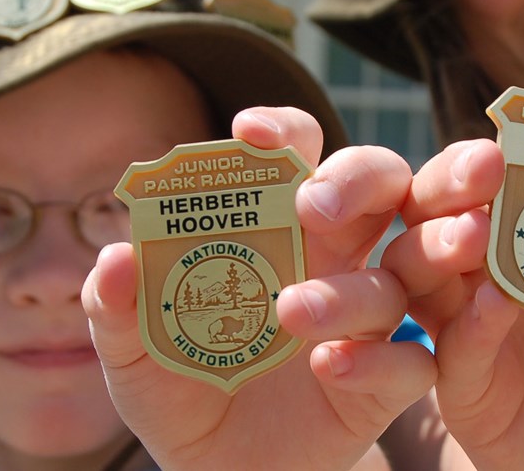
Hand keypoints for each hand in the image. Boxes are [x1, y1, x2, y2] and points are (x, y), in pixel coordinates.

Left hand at [84, 107, 435, 470]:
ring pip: (394, 277)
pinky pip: (408, 361)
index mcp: (276, 227)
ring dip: (349, 289)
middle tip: (312, 205)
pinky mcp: (384, 381)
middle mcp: (332, 257)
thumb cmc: (177, 391)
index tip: (251, 133)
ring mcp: (365, 317)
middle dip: (356, 178)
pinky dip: (376, 362)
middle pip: (381, 185)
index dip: (283, 132)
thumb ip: (115, 305)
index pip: (297, 153)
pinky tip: (326, 368)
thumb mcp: (130, 353)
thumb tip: (117, 256)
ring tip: (291, 312)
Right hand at [381, 46, 523, 469]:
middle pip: (463, 195)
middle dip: (473, 164)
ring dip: (447, 232)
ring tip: (480, 219)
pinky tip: (500, 304)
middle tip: (501, 152)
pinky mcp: (461, 379)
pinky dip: (475, 322)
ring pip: (430, 257)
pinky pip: (454, 343)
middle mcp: (504, 262)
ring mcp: (474, 317)